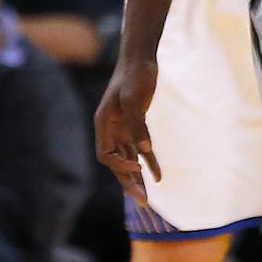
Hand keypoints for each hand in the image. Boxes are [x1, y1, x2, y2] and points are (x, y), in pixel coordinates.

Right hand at [94, 57, 160, 202]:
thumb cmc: (134, 75)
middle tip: (143, 202)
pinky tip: (158, 176)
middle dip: (128, 182)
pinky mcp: (136, 126)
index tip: (137, 165)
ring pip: (128, 159)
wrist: (140, 59)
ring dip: (137, 177)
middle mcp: (110, 129)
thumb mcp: (134, 98)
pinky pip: (141, 149)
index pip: (105, 154)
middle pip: (116, 162)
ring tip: (147, 199)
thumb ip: (137, 124)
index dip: (119, 165)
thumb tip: (143, 149)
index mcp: (104, 123)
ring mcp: (122, 128)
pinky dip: (149, 163)